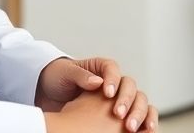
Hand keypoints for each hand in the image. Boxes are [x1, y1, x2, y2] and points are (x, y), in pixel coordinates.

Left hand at [35, 57, 156, 130]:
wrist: (51, 93)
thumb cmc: (58, 77)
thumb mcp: (65, 73)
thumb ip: (80, 76)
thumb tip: (98, 82)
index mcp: (101, 67)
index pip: (113, 69)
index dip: (113, 80)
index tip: (108, 94)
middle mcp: (114, 81)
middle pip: (129, 85)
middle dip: (127, 100)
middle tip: (119, 115)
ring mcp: (118, 96)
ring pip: (137, 99)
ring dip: (137, 112)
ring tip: (131, 128)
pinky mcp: (120, 111)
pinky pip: (135, 113)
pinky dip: (141, 121)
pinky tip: (141, 131)